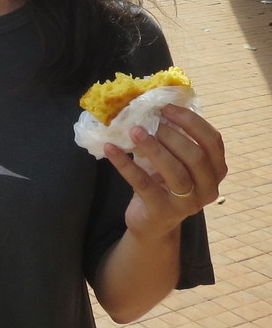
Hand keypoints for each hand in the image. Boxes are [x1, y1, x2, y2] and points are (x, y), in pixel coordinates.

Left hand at [104, 104, 225, 240]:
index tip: (167, 107)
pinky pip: (143, 183)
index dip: (191, 121)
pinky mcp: (162, 211)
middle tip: (151, 122)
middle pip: (196, 157)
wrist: (152, 222)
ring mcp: (187, 203)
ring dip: (153, 148)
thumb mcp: (176, 161)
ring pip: (175, 172)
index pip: (213, 141)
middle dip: (173, 135)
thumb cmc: (165, 183)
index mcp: (215, 171)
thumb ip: (174, 138)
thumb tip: (152, 104)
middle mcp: (208, 189)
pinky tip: (111, 148)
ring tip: (134, 131)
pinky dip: (125, 163)